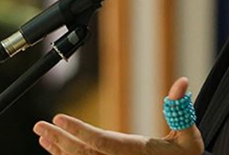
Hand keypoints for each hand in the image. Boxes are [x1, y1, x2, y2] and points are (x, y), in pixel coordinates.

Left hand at [33, 77, 204, 154]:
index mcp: (134, 152)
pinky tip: (56, 149)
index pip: (101, 142)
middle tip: (40, 126)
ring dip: (59, 149)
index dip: (78, 131)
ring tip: (42, 135)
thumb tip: (183, 81)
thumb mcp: (188, 136)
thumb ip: (180, 108)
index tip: (59, 118)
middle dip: (60, 140)